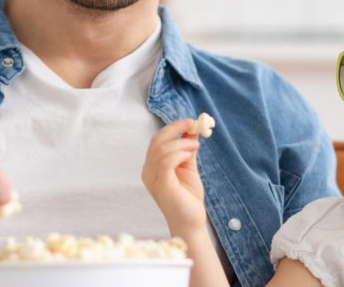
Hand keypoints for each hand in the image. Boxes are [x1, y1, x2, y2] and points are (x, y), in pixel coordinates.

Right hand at [142, 119, 205, 236]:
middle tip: (193, 125)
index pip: (157, 140)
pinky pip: (165, 162)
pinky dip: (179, 153)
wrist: (191, 222)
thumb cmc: (188, 197)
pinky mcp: (162, 185)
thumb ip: (187, 149)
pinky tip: (190, 155)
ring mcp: (153, 178)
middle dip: (175, 129)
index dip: (172, 128)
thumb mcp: (188, 167)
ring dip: (181, 143)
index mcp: (152, 166)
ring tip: (196, 146)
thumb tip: (192, 129)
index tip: (190, 122)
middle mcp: (148, 171)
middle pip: (156, 141)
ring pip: (161, 149)